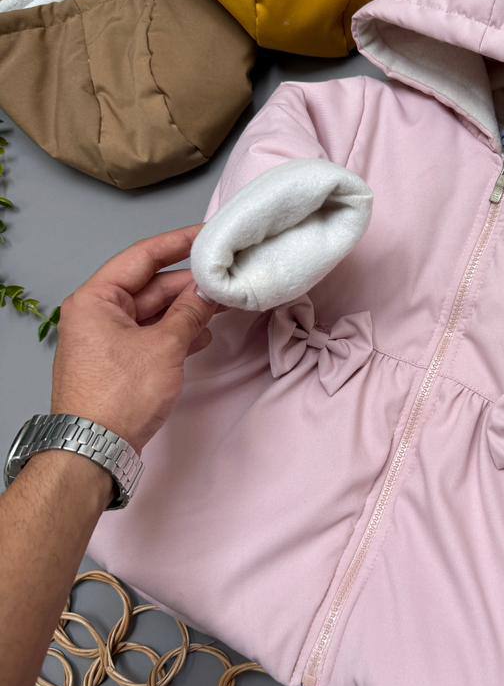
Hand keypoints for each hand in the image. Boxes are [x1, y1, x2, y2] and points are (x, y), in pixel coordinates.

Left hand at [50, 225, 217, 453]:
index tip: (209, 235)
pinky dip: (176, 333)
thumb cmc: (120, 395)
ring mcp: (106, 338)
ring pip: (154, 312)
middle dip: (189, 283)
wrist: (94, 449)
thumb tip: (209, 290)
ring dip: (186, 310)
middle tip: (227, 276)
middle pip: (150, 285)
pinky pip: (151, 335)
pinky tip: (202, 335)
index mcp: (96, 298)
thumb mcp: (164, 347)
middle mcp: (97, 313)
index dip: (179, 243)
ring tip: (223, 305)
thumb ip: (190, 312)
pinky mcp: (117, 361)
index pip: (143, 257)